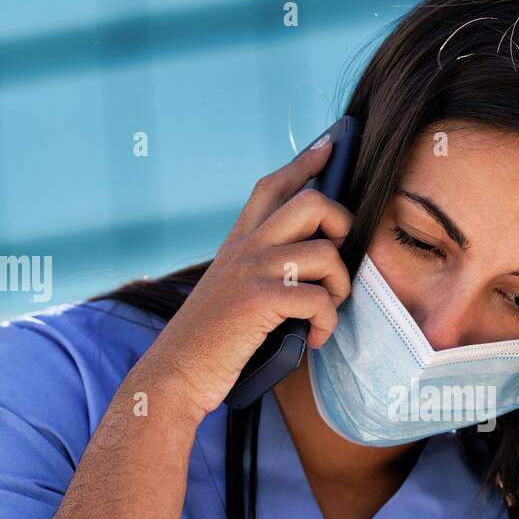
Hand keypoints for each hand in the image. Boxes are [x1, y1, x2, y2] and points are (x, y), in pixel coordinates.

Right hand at [142, 136, 352, 422]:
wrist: (177, 372)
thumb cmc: (212, 339)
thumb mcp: (231, 289)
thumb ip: (261, 267)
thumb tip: (314, 258)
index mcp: (238, 242)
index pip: (273, 186)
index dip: (305, 163)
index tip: (330, 146)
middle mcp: (245, 248)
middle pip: (311, 202)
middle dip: (340, 225)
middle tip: (337, 258)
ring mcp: (251, 271)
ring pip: (324, 253)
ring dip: (339, 287)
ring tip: (325, 313)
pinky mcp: (259, 301)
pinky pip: (319, 298)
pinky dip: (326, 322)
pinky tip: (314, 338)